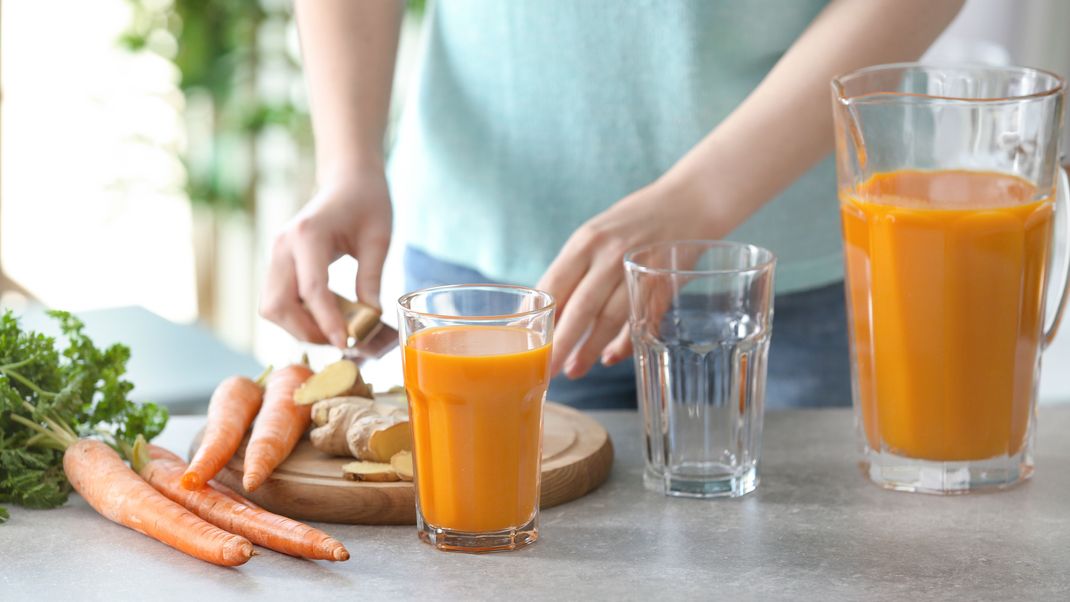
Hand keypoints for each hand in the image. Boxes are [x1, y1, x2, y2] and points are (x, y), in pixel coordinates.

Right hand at [259, 169, 392, 346]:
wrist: (348, 180)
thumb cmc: (367, 203)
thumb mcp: (378, 240)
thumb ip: (371, 280)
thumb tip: (370, 321)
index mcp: (308, 234)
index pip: (311, 290)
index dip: (327, 322)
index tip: (346, 343)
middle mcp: (283, 245)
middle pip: (277, 305)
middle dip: (307, 331)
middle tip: (341, 340)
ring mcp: (275, 254)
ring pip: (271, 307)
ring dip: (299, 327)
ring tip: (334, 330)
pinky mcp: (278, 263)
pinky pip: (277, 300)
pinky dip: (297, 316)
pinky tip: (325, 317)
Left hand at [538, 173, 722, 378]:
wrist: (688, 203)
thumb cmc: (633, 223)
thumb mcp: (596, 235)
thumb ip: (575, 269)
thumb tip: (549, 311)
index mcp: (586, 242)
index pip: (555, 285)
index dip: (539, 317)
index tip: (525, 342)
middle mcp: (610, 255)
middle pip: (580, 308)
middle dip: (561, 344)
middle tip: (546, 370)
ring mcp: (639, 270)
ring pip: (609, 319)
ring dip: (590, 349)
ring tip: (574, 370)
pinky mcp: (664, 284)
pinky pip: (640, 321)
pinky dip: (625, 343)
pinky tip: (609, 358)